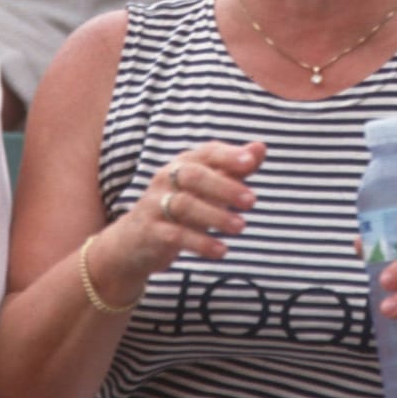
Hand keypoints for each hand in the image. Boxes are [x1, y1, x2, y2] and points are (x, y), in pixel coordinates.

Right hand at [87, 140, 265, 303]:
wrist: (135, 240)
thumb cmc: (180, 208)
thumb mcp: (207, 188)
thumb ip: (234, 169)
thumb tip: (261, 147)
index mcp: (184, 163)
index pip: (207, 152)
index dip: (228, 155)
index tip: (251, 162)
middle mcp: (167, 179)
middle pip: (194, 176)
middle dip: (224, 187)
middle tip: (252, 201)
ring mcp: (155, 204)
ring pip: (184, 205)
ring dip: (215, 216)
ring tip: (241, 227)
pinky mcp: (150, 231)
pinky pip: (175, 235)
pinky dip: (200, 243)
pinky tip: (221, 251)